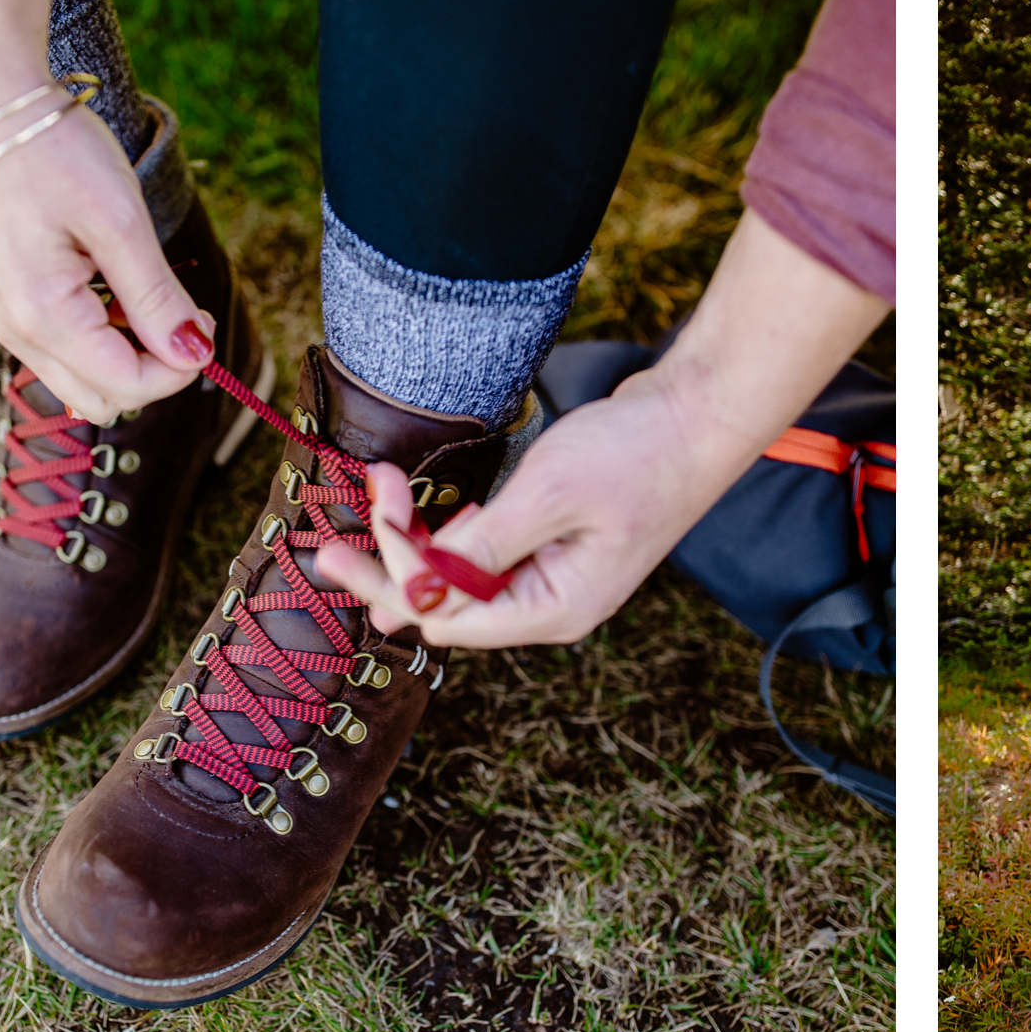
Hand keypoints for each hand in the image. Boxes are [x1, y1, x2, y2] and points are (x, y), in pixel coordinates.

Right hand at [0, 105, 209, 422]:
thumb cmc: (52, 152)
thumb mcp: (120, 223)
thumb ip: (156, 298)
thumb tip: (195, 354)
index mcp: (41, 317)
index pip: (128, 387)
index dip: (180, 366)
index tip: (202, 316)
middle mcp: (14, 331)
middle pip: (104, 398)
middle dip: (153, 369)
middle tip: (178, 309)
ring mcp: (5, 318)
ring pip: (82, 378)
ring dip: (126, 352)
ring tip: (142, 287)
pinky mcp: (7, 300)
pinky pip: (62, 347)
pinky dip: (99, 334)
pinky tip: (111, 282)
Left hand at [318, 369, 717, 650]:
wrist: (697, 415)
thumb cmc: (637, 454)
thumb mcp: (550, 495)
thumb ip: (482, 547)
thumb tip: (417, 587)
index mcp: (556, 608)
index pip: (449, 616)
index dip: (396, 575)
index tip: (367, 515)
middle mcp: (550, 606)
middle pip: (448, 608)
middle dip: (391, 565)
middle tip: (332, 538)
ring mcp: (551, 578)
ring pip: (459, 583)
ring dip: (415, 542)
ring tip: (386, 488)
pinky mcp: (550, 548)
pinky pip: (481, 558)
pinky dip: (446, 534)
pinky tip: (423, 508)